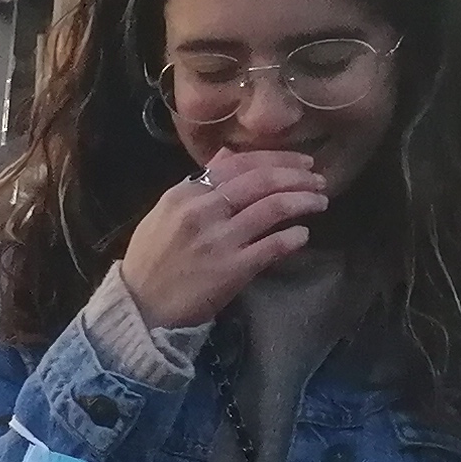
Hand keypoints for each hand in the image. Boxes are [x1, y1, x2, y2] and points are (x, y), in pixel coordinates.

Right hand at [123, 148, 333, 328]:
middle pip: (262, 181)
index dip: (278, 159)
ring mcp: (219, 240)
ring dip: (304, 201)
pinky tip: (303, 235)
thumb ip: (199, 183)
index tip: (302, 161)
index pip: (240, 164)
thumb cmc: (152, 259)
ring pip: (273, 208)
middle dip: (298, 176)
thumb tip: (227, 155)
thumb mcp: (166, 212)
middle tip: (318, 180)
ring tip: (319, 202)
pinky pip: (273, 246)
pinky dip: (294, 237)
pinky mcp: (233, 269)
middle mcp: (203, 210)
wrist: (140, 306)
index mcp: (185, 193)